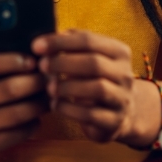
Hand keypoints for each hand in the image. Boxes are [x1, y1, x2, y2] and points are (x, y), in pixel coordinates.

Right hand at [0, 48, 48, 155]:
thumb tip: (17, 33)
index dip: (12, 61)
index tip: (33, 59)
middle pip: (7, 90)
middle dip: (34, 82)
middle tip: (50, 77)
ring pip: (17, 113)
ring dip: (39, 103)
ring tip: (49, 95)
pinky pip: (17, 134)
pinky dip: (33, 123)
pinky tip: (37, 115)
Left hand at [33, 30, 159, 146]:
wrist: (120, 113)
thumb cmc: (94, 79)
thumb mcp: (87, 59)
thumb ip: (70, 46)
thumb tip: (45, 42)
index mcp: (119, 52)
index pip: (88, 40)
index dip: (60, 42)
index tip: (36, 46)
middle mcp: (125, 74)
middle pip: (94, 63)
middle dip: (63, 63)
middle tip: (42, 66)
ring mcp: (122, 98)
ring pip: (97, 88)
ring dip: (68, 87)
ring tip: (49, 88)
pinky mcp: (115, 121)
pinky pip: (91, 114)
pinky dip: (69, 109)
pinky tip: (56, 104)